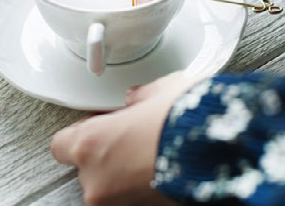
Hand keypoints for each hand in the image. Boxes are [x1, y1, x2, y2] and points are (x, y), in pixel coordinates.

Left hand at [50, 72, 200, 205]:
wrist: (222, 148)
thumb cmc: (187, 117)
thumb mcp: (161, 91)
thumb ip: (139, 96)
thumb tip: (137, 97)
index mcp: (91, 144)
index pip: (61, 144)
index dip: (82, 131)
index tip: (99, 123)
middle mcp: (97, 180)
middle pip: (87, 166)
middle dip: (107, 152)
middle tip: (132, 134)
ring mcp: (119, 203)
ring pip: (111, 183)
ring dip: (126, 169)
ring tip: (154, 149)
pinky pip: (133, 194)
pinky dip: (144, 181)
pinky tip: (164, 162)